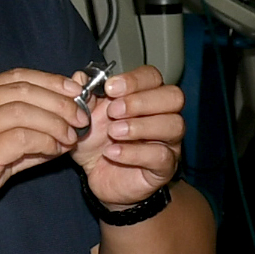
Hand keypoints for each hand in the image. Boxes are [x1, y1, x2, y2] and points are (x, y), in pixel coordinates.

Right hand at [0, 67, 84, 235]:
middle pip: (23, 89)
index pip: (15, 77)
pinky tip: (56, 149)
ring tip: (72, 136)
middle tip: (81, 116)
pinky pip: (21, 138)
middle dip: (60, 100)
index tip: (76, 90)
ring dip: (56, 121)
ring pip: (24, 110)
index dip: (50, 81)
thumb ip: (22, 141)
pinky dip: (45, 140)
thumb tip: (62, 135)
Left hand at [76, 64, 184, 209]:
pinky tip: (112, 153)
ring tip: (113, 133)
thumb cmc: (97, 143)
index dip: (134, 80)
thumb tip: (81, 77)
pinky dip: (134, 153)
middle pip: (173, 97)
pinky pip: (161, 156)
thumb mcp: (85, 117)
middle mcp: (164, 116)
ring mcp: (169, 142)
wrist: (97, 177)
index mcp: (146, 97)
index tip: (110, 88)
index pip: (153, 77)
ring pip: (173, 125)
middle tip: (113, 111)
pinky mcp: (164, 167)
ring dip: (140, 126)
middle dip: (141, 101)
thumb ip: (85, 95)